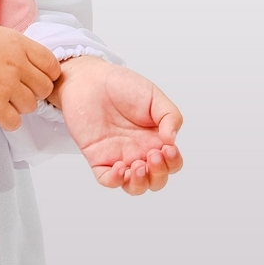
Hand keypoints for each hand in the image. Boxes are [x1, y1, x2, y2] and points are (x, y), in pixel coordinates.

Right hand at [0, 25, 60, 130]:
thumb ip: (15, 48)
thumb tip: (31, 63)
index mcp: (17, 43)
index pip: (51, 65)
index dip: (46, 75)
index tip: (34, 80)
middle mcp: (16, 63)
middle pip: (44, 88)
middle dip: (32, 93)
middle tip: (15, 92)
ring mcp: (5, 85)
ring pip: (31, 106)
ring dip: (18, 107)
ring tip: (0, 100)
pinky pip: (15, 122)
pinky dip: (6, 120)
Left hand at [49, 55, 183, 194]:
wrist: (89, 79)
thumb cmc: (122, 85)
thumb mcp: (153, 95)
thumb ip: (169, 116)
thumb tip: (172, 139)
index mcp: (155, 139)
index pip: (172, 163)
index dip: (173, 162)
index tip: (168, 148)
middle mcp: (139, 151)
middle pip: (156, 180)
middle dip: (159, 174)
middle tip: (153, 155)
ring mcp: (118, 156)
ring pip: (134, 186)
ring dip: (139, 183)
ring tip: (137, 165)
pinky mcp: (98, 157)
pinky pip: (107, 179)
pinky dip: (115, 180)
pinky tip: (119, 167)